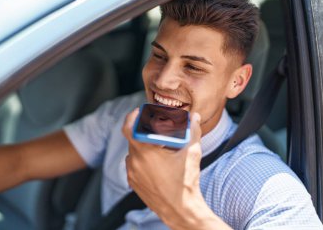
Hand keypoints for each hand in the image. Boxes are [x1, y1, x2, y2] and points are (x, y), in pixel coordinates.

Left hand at [123, 109, 230, 228]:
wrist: (180, 210)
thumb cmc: (185, 182)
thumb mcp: (192, 154)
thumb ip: (192, 131)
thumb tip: (194, 117)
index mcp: (145, 152)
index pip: (128, 128)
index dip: (132, 117)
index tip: (138, 112)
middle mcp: (134, 162)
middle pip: (133, 139)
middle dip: (143, 132)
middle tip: (155, 130)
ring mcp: (132, 173)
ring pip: (133, 152)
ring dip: (142, 146)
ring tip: (157, 147)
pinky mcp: (133, 183)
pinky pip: (133, 165)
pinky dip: (141, 160)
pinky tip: (155, 162)